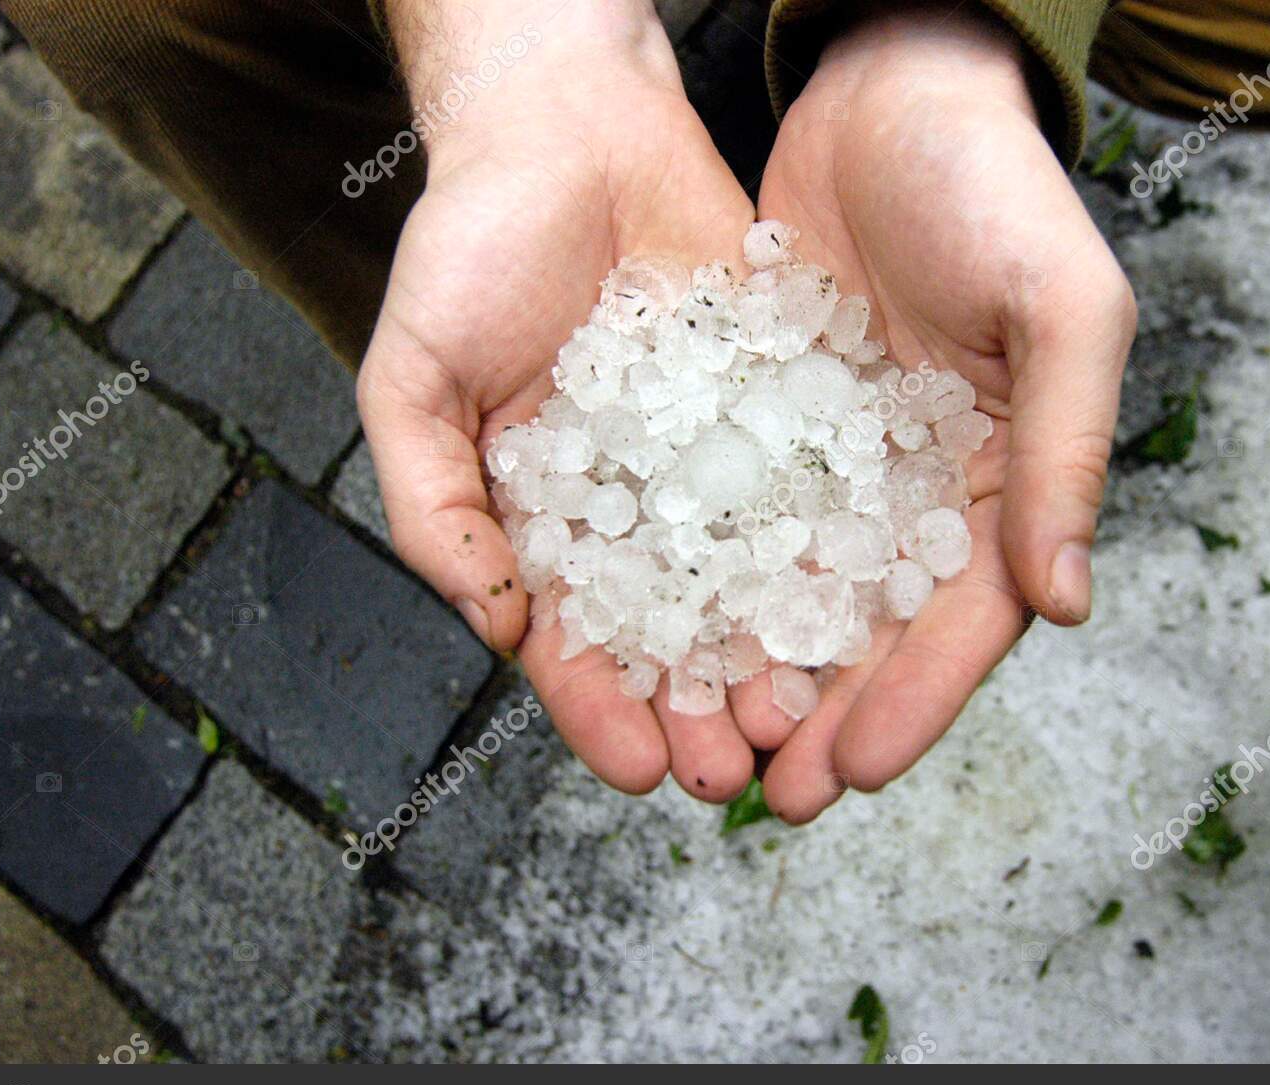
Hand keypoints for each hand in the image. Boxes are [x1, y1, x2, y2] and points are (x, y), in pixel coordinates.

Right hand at [358, 1, 762, 799]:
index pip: (571, 640)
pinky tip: (854, 606)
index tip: (639, 772)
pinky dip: (825, 548)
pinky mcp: (772, 404)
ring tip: (804, 720)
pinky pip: (803, 485)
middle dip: (700, 707)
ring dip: (770, 657)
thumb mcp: (415, 377)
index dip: (601, 710)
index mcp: (543, 518)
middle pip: (670, 632)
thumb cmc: (471, 247)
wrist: (571, 127)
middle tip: (740, 773)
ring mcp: (706, 459)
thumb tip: (491, 626)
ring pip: (745, 579)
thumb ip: (435, 506)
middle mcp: (633, 505)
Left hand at [755, 3, 1137, 820]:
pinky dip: (711, 580)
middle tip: (768, 793)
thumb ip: (1065, 453)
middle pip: (879, 630)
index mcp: (1007, 479)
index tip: (854, 772)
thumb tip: (1067, 605)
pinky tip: (665, 631)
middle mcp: (926, 487)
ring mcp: (848, 460)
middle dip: (827, 717)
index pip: (968, 620)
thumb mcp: (1059, 310)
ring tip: (709, 741)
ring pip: (805, 592)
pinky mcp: (775, 420)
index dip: (916, 703)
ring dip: (762, 672)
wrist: (894, 90)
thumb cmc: (996, 189)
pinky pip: (741, 517)